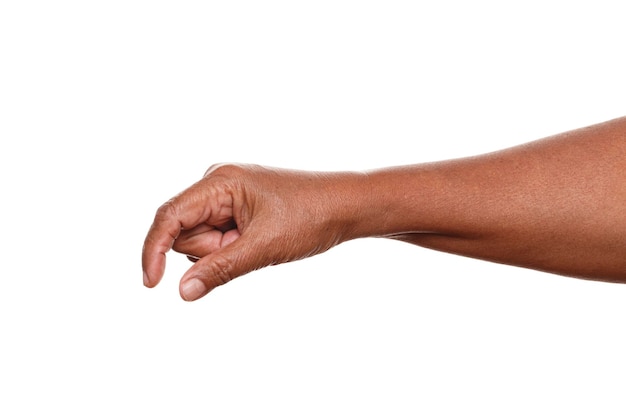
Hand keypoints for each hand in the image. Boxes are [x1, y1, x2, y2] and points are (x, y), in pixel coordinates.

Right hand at [142, 164, 365, 300]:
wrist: (345, 207)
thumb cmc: (310, 216)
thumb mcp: (263, 247)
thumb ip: (219, 269)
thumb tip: (182, 292)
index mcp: (219, 181)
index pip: (169, 216)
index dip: (154, 249)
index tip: (151, 284)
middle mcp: (216, 184)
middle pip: (184, 232)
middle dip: (210, 251)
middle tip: (248, 245)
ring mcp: (226, 196)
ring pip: (200, 240)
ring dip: (223, 251)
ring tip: (258, 240)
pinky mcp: (235, 209)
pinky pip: (217, 238)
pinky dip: (232, 249)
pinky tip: (257, 240)